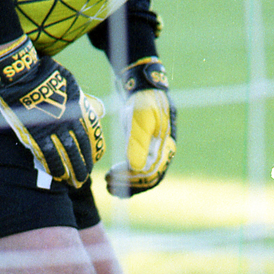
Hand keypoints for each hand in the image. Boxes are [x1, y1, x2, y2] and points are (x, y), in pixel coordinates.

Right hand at [0, 37, 103, 187]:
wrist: (26, 75)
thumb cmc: (48, 77)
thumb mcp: (73, 86)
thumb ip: (83, 101)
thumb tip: (97, 108)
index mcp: (79, 111)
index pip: (90, 137)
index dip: (92, 152)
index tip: (93, 161)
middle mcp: (69, 122)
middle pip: (80, 150)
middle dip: (82, 167)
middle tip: (82, 179)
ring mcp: (53, 129)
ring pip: (66, 155)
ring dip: (70, 171)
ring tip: (72, 182)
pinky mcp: (37, 133)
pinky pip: (47, 155)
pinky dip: (53, 166)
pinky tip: (56, 175)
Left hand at [106, 58, 175, 196]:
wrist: (144, 88)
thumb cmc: (142, 102)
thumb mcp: (140, 120)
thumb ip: (138, 143)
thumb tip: (136, 168)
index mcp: (165, 147)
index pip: (150, 173)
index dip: (131, 180)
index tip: (113, 177)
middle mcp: (163, 153)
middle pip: (149, 179)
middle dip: (128, 185)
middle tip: (108, 185)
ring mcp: (157, 151)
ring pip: (145, 176)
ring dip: (127, 183)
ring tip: (109, 185)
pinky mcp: (148, 149)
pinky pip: (141, 169)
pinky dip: (128, 176)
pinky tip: (115, 177)